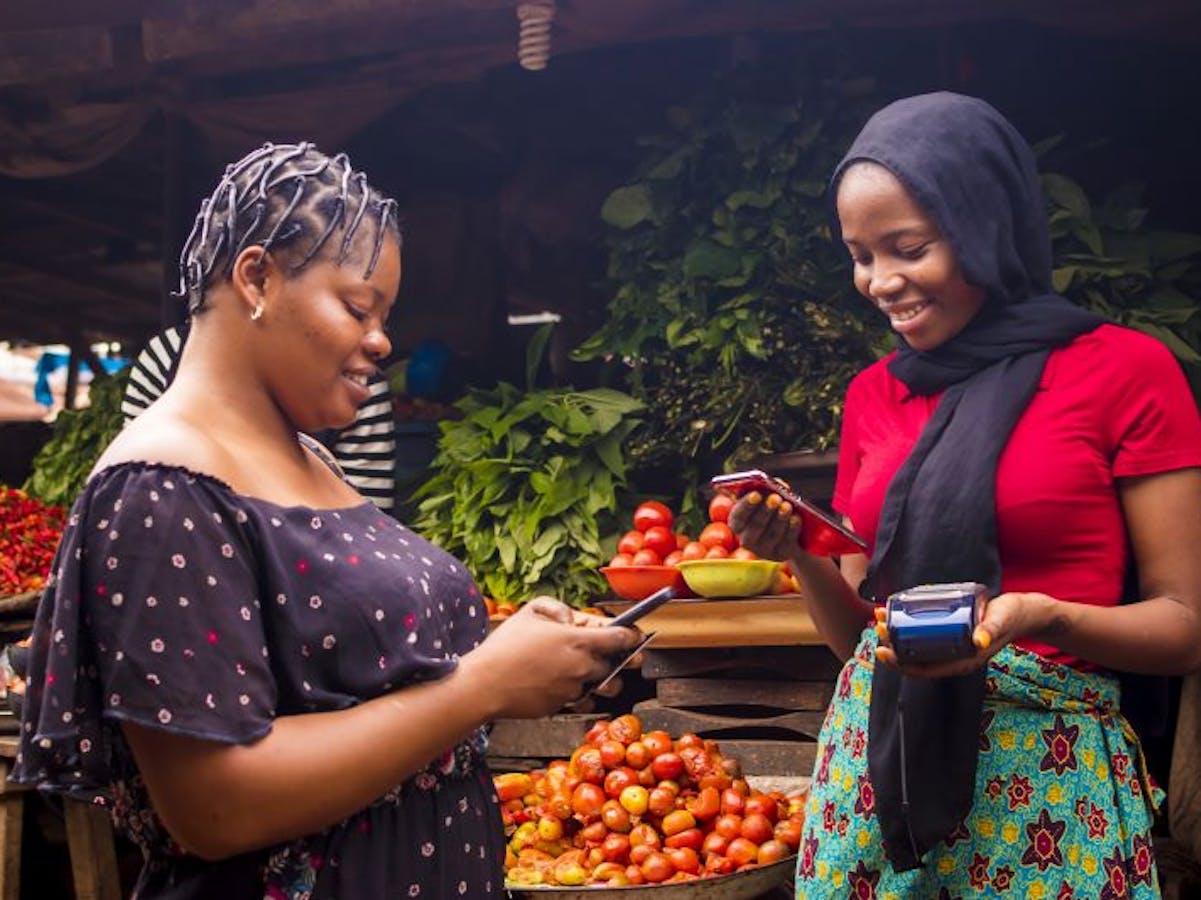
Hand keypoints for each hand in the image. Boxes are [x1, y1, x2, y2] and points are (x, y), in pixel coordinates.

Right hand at [466, 597, 640, 718]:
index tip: (634, 636)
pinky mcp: (562, 707)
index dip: (630, 636)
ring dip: (603, 681)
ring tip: (595, 675)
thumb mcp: (529, 612)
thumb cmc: (505, 647)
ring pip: (601, 686)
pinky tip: (565, 685)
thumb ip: (557, 608)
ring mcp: (573, 689)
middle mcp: (581, 666)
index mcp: (577, 640)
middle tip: (616, 656)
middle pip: (614, 665)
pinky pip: (579, 700)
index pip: (620, 638)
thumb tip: (572, 618)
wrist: (485, 685)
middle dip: (616, 660)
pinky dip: (578, 694)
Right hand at [727, 491, 803, 562]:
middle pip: (755, 526)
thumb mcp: (768, 497)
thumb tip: (779, 485)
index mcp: (738, 524)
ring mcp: (764, 550)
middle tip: (776, 497)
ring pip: (772, 534)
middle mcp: (747, 540)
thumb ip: (770, 489)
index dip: (746, 505)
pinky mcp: (781, 555)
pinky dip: (792, 529)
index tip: (756, 494)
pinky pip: (786, 542)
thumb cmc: (774, 508)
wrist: (791, 532)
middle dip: (766, 510)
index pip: (738, 516)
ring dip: (780, 518)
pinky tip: (795, 518)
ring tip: (787, 505)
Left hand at [873, 591, 1056, 677]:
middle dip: (894, 645)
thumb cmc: (1013, 617)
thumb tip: (979, 640)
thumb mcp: (1001, 621)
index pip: (926, 670)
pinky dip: (910, 624)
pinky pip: (926, 632)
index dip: (902, 664)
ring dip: (898, 633)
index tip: (883, 651)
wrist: (1023, 612)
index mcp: (963, 661)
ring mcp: (952, 644)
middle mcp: (954, 656)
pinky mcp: (952, 630)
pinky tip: (899, 611)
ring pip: (919, 644)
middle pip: (917, 657)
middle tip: (879, 625)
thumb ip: (991, 630)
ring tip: (882, 615)